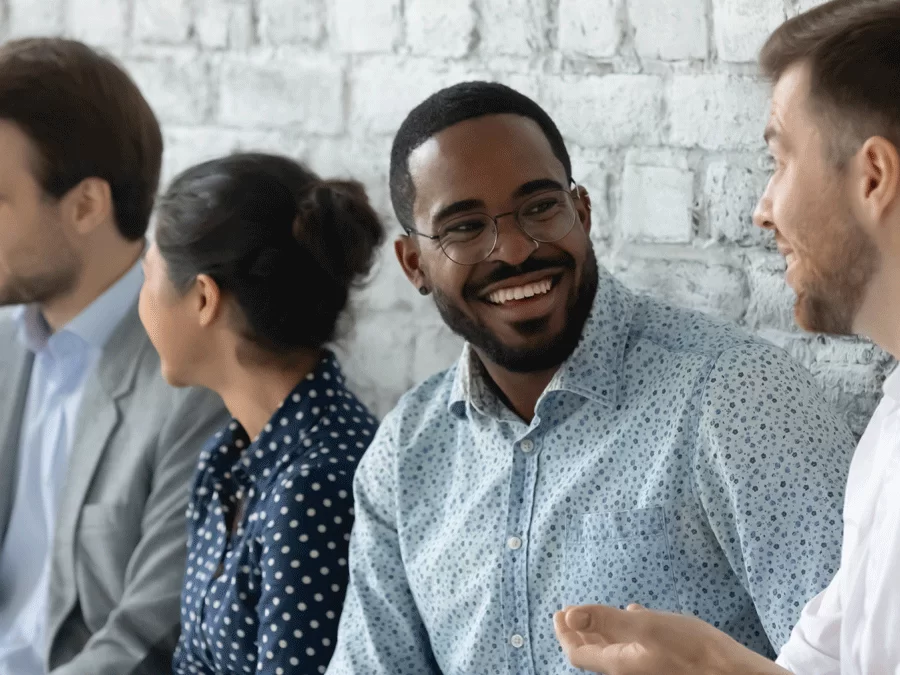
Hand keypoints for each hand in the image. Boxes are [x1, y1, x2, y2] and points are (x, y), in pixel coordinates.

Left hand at [553, 603, 791, 674]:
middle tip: (569, 613)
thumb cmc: (691, 650)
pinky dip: (626, 633)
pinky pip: (634, 649)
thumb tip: (568, 615)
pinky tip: (635, 615)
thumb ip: (606, 620)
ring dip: (602, 631)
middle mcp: (628, 672)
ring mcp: (645, 670)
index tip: (558, 613)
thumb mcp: (645, 626)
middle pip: (594, 654)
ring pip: (614, 651)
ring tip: (597, 613)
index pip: (577, 652)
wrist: (732, 674)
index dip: (565, 632)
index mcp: (618, 665)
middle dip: (580, 631)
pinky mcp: (662, 666)